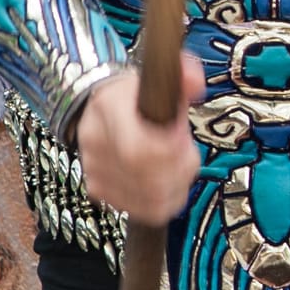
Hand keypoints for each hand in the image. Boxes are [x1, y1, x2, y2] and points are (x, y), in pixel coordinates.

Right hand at [74, 54, 204, 225]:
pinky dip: (163, 200)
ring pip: (150, 200)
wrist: (101, 108)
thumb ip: (182, 80)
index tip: (182, 139)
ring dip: (175, 186)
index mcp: (110, 107)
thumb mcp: (158, 80)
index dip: (171, 153)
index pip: (139, 151)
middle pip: (149, 180)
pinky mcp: (99, 189)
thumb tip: (195, 80)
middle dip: (180, 170)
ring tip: (176, 165)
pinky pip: (143, 209)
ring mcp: (94, 168)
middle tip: (185, 153)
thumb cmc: (136, 97)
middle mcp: (95, 141)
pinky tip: (164, 179)